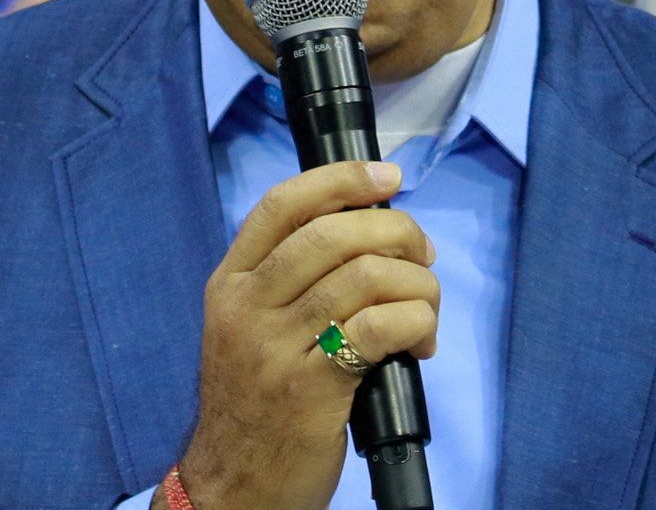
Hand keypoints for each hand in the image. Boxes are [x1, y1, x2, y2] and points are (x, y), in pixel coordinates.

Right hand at [176, 162, 436, 509]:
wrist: (234, 485)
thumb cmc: (254, 405)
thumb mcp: (246, 330)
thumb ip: (287, 281)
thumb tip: (370, 234)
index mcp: (230, 283)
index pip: (283, 205)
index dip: (341, 179)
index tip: (387, 177)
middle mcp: (246, 308)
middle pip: (333, 234)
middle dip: (397, 233)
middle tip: (423, 258)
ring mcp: (275, 348)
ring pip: (365, 276)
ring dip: (417, 286)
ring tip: (425, 311)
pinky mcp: (310, 389)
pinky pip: (378, 328)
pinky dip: (415, 322)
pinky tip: (419, 341)